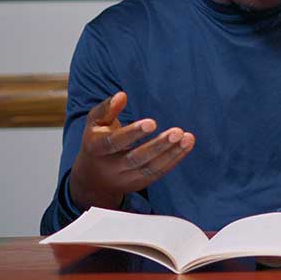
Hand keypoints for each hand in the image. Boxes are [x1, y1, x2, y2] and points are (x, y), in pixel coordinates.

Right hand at [68, 92, 195, 210]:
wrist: (92, 178)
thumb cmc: (97, 141)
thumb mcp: (95, 124)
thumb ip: (106, 109)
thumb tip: (122, 95)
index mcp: (96, 149)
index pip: (114, 142)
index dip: (132, 133)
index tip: (152, 123)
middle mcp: (110, 167)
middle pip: (135, 159)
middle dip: (157, 146)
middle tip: (177, 132)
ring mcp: (124, 179)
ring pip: (150, 168)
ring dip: (171, 153)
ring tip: (187, 138)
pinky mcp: (138, 184)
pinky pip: (158, 173)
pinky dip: (174, 159)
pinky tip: (186, 145)